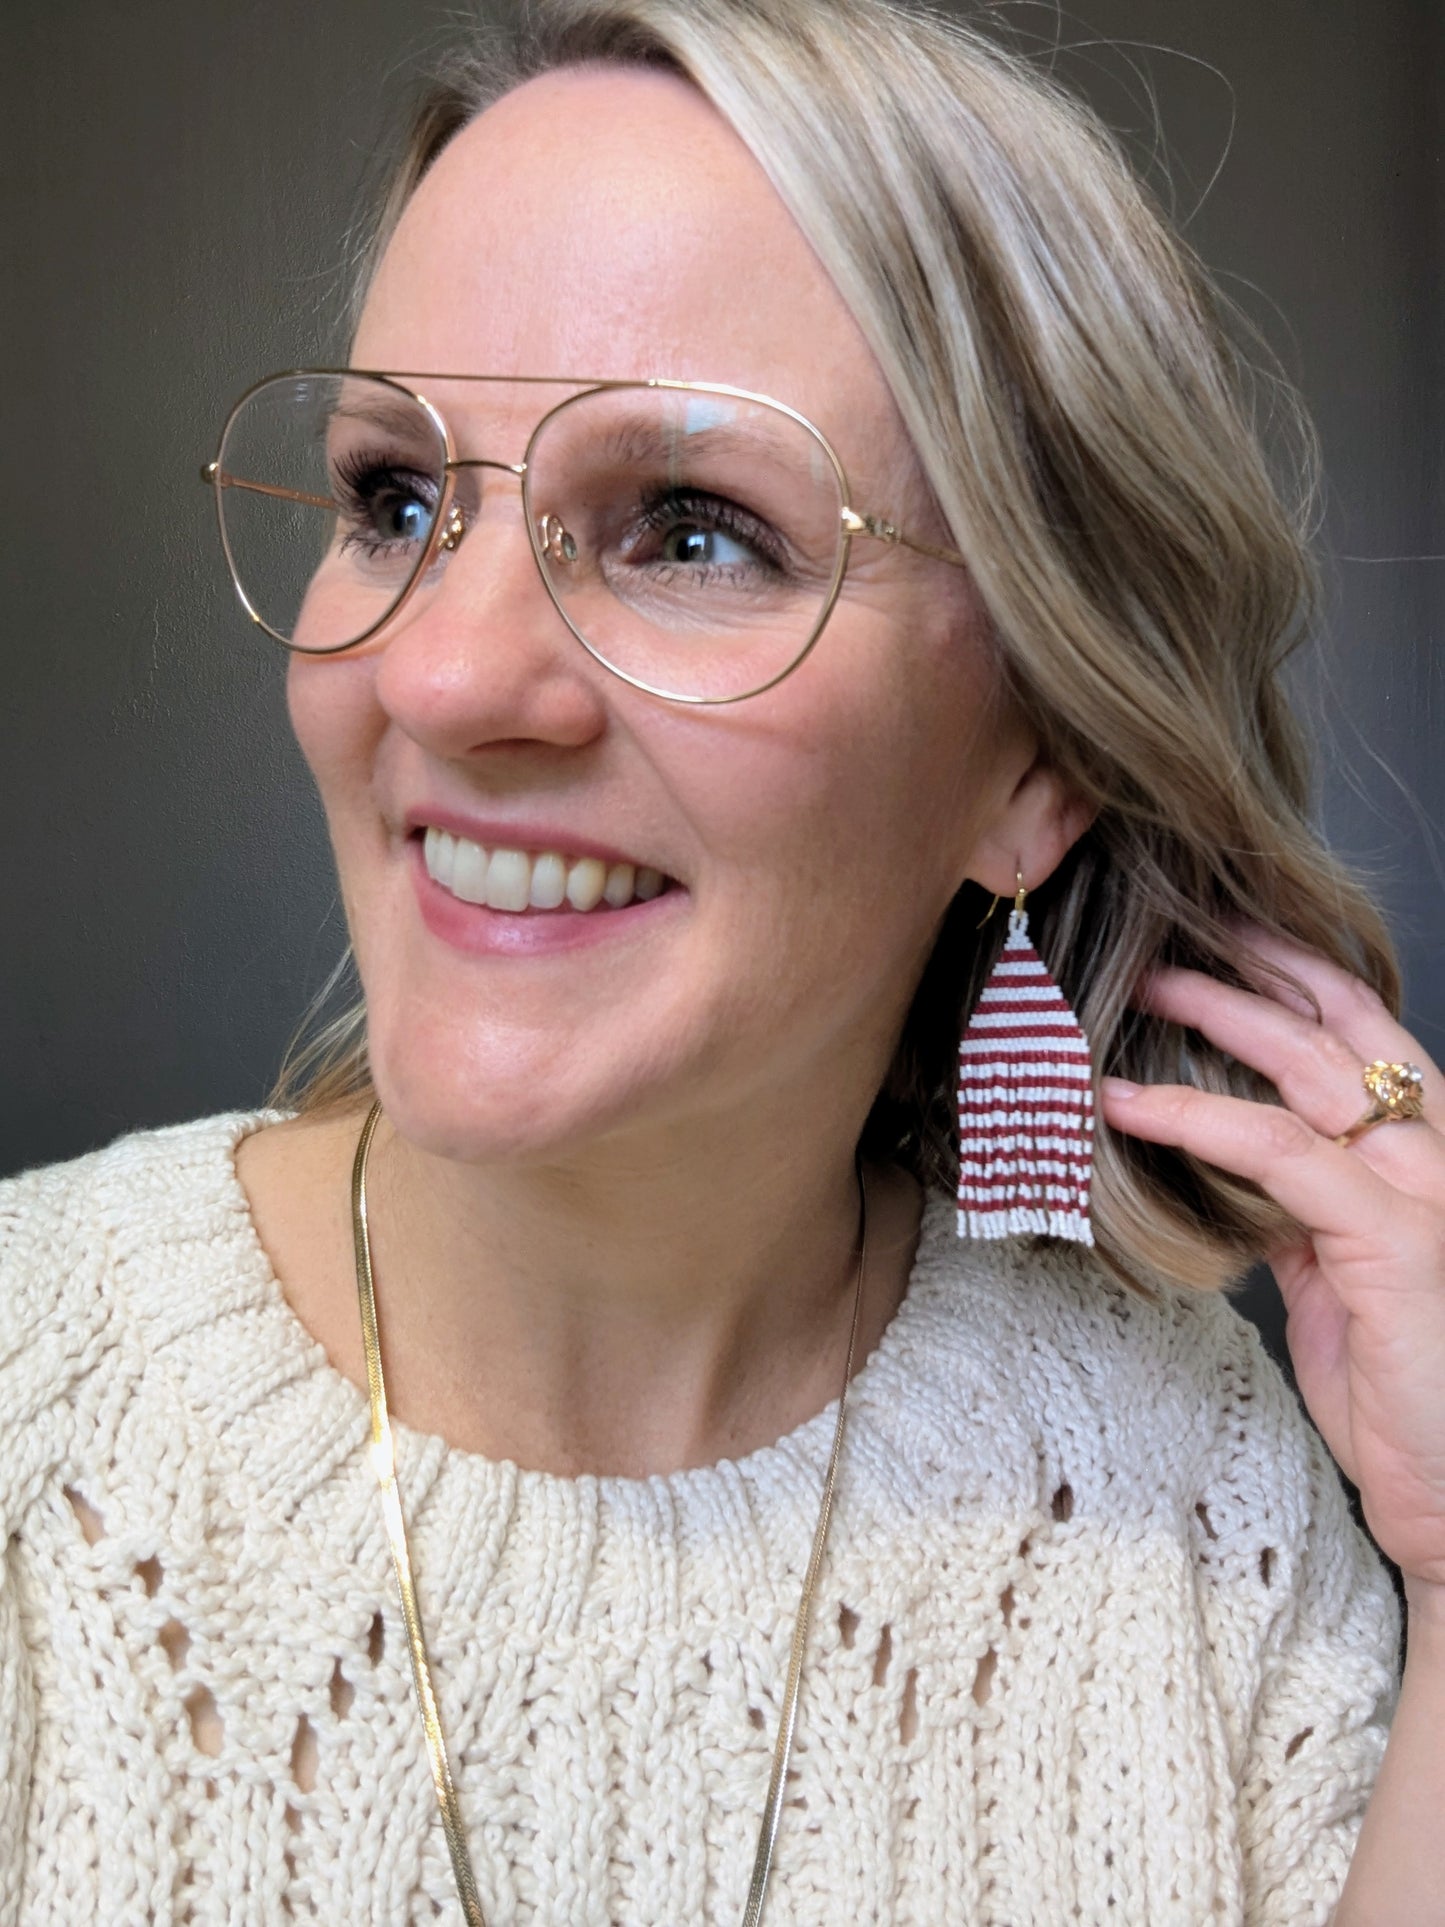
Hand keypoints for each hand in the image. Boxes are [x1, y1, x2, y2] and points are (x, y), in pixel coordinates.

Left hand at [1099, 929, 1444, 1604]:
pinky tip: (1130, 1101)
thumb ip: (1295, 1210)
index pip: (1365, 1036)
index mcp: (1419, 1160)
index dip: (1298, 977)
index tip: (1227, 938)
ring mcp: (1420, 1192)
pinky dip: (1196, 1116)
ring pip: (1314, 1068)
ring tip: (1147, 985)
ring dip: (1222, 1015)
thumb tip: (1225, 1162)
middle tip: (1180, 928)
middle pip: (1345, 1025)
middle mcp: (1431, 1158)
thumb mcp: (1336, 1277)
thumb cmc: (1404, 1391)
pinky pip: (1280, 1151)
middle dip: (1261, 965)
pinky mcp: (1392, 1238)